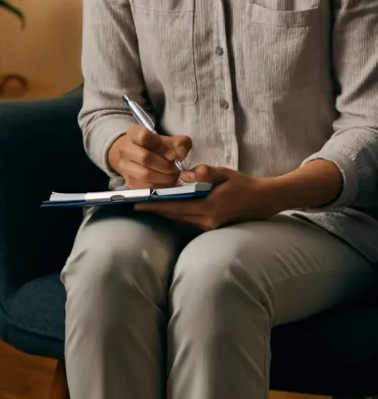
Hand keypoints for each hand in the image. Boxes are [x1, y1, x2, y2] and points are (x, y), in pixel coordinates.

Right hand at [107, 125, 191, 188]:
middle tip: (177, 169)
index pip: (144, 137)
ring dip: (163, 178)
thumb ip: (177, 143)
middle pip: (145, 158)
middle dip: (165, 166)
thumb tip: (182, 154)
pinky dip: (159, 186)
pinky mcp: (128, 181)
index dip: (162, 145)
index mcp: (133, 134)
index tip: (175, 153)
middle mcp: (125, 149)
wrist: (130, 154)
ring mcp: (124, 166)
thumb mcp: (163, 138)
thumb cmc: (150, 145)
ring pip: (144, 175)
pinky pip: (144, 187)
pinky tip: (166, 183)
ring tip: (173, 177)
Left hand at [134, 164, 278, 229]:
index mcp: (209, 207)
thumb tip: (186, 175)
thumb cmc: (243, 184)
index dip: (155, 205)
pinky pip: (187, 220)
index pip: (175, 207)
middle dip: (155, 209)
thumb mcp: (224, 173)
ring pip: (179, 219)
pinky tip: (166, 206)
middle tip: (135, 203)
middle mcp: (207, 220)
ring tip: (146, 203)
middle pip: (174, 215)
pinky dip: (175, 213)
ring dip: (164, 211)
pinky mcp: (211, 226)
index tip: (138, 203)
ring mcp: (209, 226)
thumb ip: (204, 172)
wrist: (263, 200)